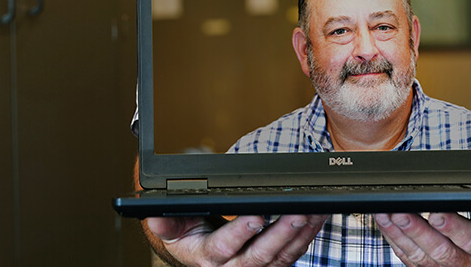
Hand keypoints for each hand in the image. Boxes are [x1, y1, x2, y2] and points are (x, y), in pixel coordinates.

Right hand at [145, 214, 327, 266]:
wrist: (199, 254)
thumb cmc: (189, 236)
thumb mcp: (173, 228)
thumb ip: (166, 222)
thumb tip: (154, 215)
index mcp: (207, 258)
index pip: (224, 247)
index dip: (241, 232)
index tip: (256, 215)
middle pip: (260, 255)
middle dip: (281, 233)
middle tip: (297, 213)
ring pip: (281, 257)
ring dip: (300, 235)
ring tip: (314, 212)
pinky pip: (292, 256)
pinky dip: (306, 237)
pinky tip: (316, 218)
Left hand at [373, 211, 470, 266]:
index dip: (454, 228)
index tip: (437, 211)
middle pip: (439, 251)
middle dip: (417, 230)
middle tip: (400, 210)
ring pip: (419, 256)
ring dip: (399, 234)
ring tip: (384, 212)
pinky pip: (408, 257)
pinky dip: (393, 239)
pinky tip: (383, 220)